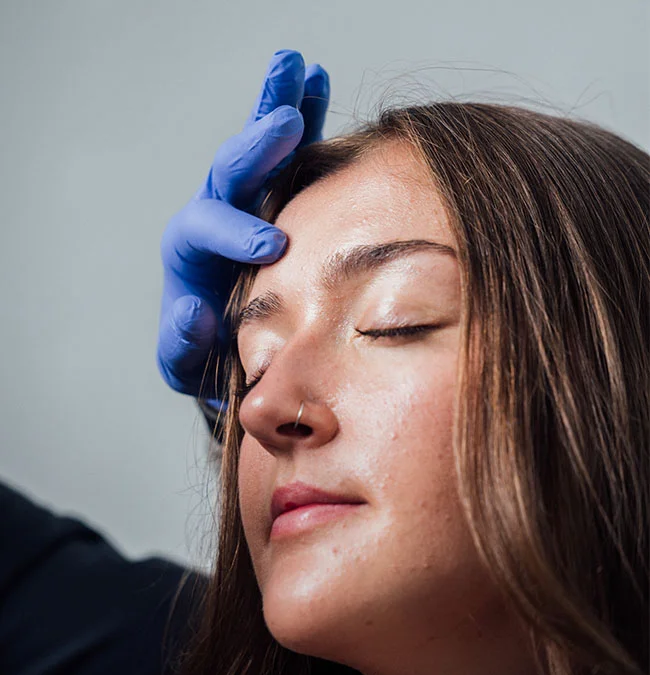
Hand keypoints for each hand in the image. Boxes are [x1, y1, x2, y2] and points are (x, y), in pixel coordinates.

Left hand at [157, 49, 329, 408]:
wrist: (235, 349)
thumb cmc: (208, 361)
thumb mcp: (186, 367)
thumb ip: (182, 346)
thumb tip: (194, 309)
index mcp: (189, 254)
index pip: (201, 228)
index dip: (233, 232)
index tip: (271, 247)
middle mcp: (215, 216)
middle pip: (227, 172)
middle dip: (254, 150)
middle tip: (282, 127)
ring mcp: (248, 202)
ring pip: (258, 149)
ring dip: (277, 108)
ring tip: (297, 69)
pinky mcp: (280, 198)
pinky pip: (291, 152)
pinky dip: (303, 116)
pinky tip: (316, 78)